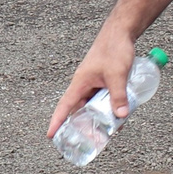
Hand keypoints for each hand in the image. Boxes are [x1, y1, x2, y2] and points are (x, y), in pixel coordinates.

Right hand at [49, 20, 141, 137]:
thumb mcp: (117, 74)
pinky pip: (103, 99)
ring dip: (100, 117)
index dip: (57, 121)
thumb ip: (119, 95)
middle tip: (92, 141)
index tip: (51, 135)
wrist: (121, 32)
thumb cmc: (114, 49)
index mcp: (80, 83)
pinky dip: (108, 107)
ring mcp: (94, 83)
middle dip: (84, 126)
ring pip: (93, 105)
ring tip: (111, 131)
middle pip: (80, 110)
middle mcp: (84, 85)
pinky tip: (120, 114)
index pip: (64, 106)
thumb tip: (121, 116)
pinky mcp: (104, 81)